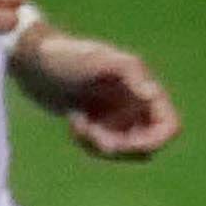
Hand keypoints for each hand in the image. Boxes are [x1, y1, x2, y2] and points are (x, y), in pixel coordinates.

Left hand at [11, 21, 180, 159]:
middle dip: (121, 148)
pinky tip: (75, 120)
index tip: (124, 145)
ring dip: (100, 144)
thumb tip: (153, 94)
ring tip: (79, 122)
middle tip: (93, 135)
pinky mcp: (98, 123)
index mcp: (144, 89)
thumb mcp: (98, 59)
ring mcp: (117, 115)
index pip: (170, 127)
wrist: (35, 62)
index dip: (154, 142)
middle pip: (147, 145)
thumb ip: (130, 73)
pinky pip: (103, 147)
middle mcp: (136, 104)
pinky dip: (88, 141)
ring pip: (124, 149)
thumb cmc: (67, 56)